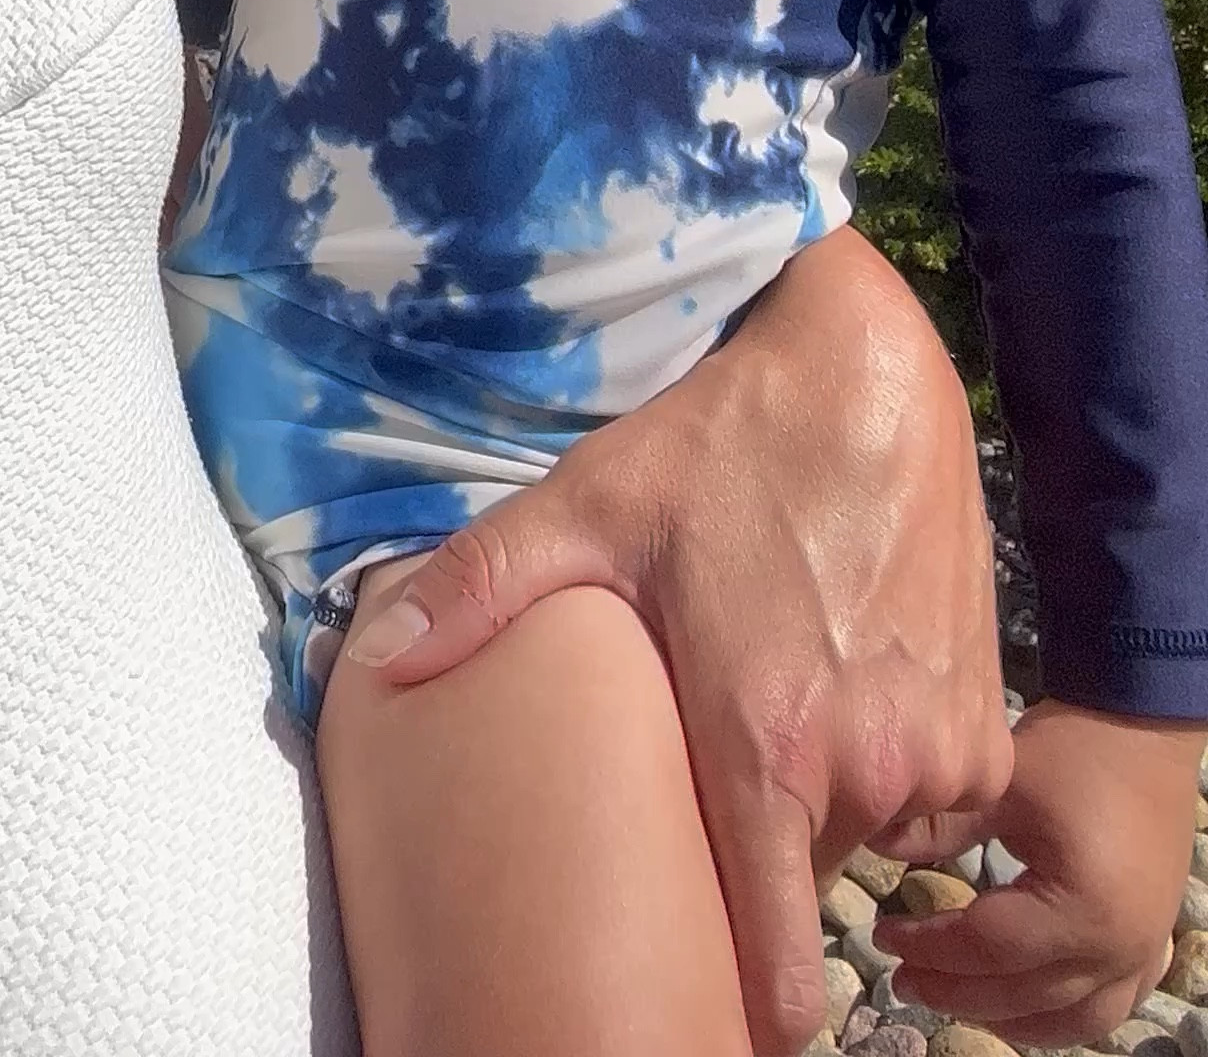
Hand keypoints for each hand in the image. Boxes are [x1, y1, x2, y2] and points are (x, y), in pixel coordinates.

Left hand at [341, 227, 1010, 1056]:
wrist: (864, 374)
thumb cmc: (722, 445)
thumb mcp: (589, 503)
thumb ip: (484, 590)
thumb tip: (382, 660)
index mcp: (764, 741)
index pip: (771, 951)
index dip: (742, 997)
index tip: (711, 1005)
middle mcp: (866, 766)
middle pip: (802, 874)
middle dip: (759, 837)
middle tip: (716, 756)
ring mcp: (938, 750)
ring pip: (870, 838)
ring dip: (832, 801)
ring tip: (782, 694)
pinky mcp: (986, 725)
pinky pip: (935, 801)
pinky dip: (897, 771)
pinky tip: (847, 681)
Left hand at [877, 698, 1203, 1047]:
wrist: (1146, 730)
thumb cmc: (1075, 750)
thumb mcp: (1002, 779)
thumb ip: (940, 823)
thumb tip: (873, 845)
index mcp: (1083, 908)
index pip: (990, 948)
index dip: (931, 947)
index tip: (883, 933)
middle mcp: (1119, 949)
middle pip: (1023, 996)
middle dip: (955, 991)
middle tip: (900, 976)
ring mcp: (1141, 956)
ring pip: (1065, 1022)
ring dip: (1003, 1017)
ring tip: (947, 994)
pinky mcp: (1148, 949)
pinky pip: (1101, 1012)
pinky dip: (1052, 1019)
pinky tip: (1012, 1007)